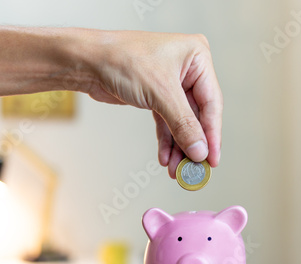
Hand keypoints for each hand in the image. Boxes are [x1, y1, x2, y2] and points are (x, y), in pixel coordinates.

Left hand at [76, 30, 222, 177]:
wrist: (87, 62)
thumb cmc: (122, 61)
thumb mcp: (160, 93)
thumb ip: (183, 124)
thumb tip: (200, 151)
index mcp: (197, 57)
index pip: (212, 103)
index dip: (212, 135)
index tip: (212, 160)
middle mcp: (188, 69)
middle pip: (197, 115)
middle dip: (192, 144)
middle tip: (193, 170)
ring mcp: (173, 84)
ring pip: (181, 122)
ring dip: (178, 147)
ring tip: (175, 170)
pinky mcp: (157, 96)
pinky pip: (167, 122)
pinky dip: (166, 140)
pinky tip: (164, 158)